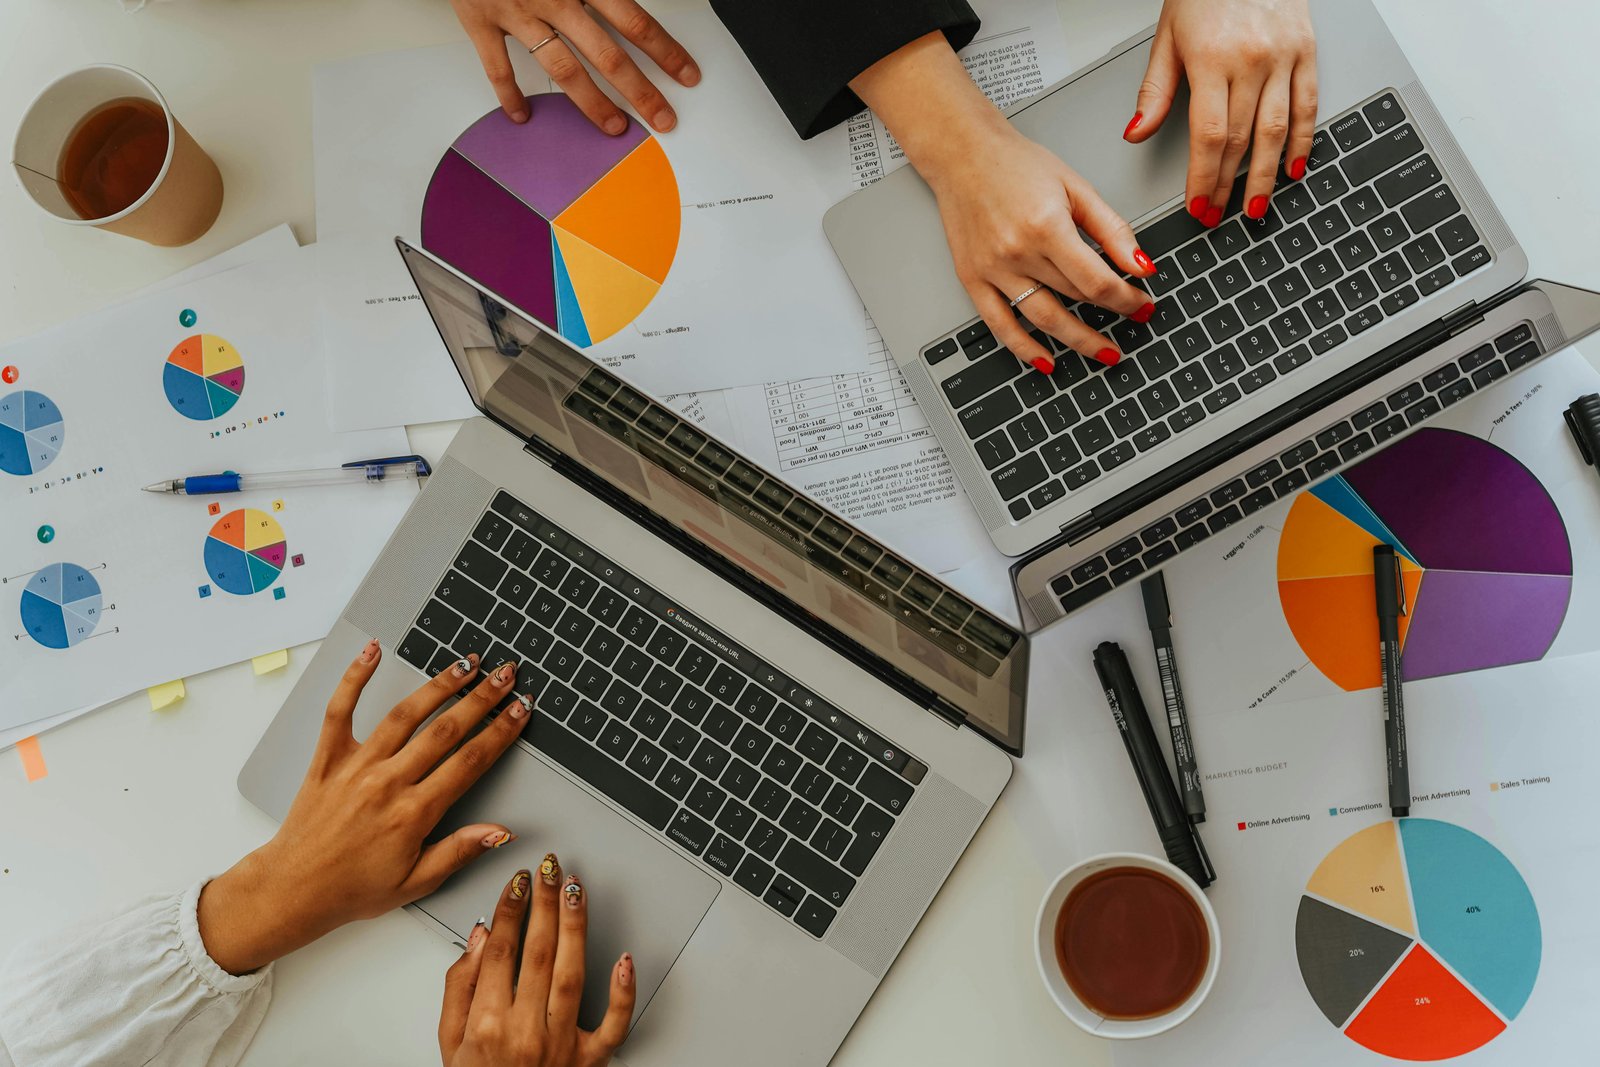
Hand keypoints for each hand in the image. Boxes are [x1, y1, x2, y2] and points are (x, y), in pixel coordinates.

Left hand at [198, 644, 536, 974]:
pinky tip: (372, 651)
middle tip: (506, 676)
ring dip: (438, 685)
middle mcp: (387, 783)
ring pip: (404, 714)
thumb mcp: (417, 883)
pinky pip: (340, 710)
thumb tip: (501, 831)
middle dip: (481, 698)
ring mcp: (356, 766)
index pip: (470, 762)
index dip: (501, 732)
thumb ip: (460, 851)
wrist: (293, 890)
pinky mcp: (328, 758)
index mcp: (414, 813)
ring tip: (466, 663)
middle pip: (445, 730)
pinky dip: (355, 678)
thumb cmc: (354, 889)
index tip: (520, 710)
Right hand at [440, 863, 634, 1066]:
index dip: (510, 909)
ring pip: (572, 973)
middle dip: (543, 903)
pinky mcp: (590, 1060)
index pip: (500, 951)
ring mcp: (561, 1045)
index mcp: (486, 1025)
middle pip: (537, 953)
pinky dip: (622, 992)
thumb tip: (480, 938)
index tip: (517, 882)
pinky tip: (626, 958)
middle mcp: (525, 1032)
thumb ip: (458, 988)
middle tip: (549, 868)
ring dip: (575, 927)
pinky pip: (613, 1024)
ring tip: (576, 890)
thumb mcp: (448, 1042)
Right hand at [450, 0, 698, 133]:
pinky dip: (509, 94)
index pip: (634, 22)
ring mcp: (517, 12)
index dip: (664, 51)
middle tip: (663, 118)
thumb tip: (634, 4)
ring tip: (614, 127)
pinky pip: (498, 65)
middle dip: (640, 92)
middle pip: (607, 55)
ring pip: (562, 68)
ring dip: (592, 104)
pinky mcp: (481, 20)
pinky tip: (523, 115)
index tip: (687, 75)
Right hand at [851, 33, 1154, 375]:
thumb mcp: (1075, 187)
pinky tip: (1046, 362)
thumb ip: (1111, 229)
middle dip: (1110, 312)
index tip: (1142, 303)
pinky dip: (1024, 349)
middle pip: (1074, 298)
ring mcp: (992, 270)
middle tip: (1133, 320)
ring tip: (1103, 352)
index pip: (1096, 281)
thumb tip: (1141, 265)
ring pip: (1043, 319)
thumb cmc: (1016, 164)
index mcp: (1046, 227)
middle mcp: (1017, 253)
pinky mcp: (973, 279)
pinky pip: (1000, 325)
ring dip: (1078, 341)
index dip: (1126, 298)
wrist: (962, 154)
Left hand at [1124, 0, 1317, 225]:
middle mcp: (1251, 60)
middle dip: (1228, 185)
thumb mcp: (1168, 37)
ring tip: (1255, 206)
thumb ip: (1154, 90)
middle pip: (1240, 139)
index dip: (1204, 178)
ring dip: (1265, 175)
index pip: (1208, 135)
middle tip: (1219, 215)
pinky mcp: (1307, 51)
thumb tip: (1136, 132)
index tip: (1198, 205)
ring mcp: (1283, 57)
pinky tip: (1293, 167)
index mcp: (1212, 59)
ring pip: (1277, 130)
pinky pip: (1307, 105)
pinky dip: (1302, 140)